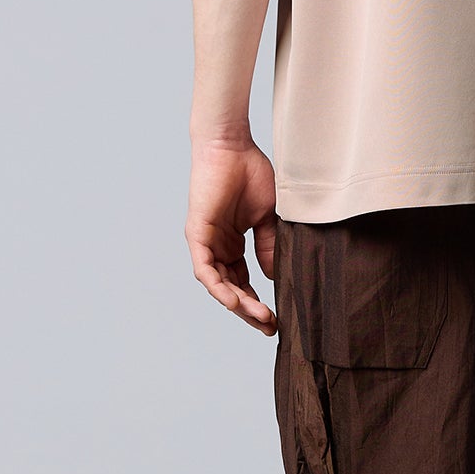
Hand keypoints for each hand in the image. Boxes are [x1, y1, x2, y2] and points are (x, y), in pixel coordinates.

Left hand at [185, 137, 278, 333]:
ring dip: (239, 303)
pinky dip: (219, 287)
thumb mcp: (267, 217)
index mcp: (233, 242)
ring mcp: (205, 242)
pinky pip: (205, 269)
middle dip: (250, 310)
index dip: (258, 300)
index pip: (243, 280)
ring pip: (219, 284)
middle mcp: (217, 246)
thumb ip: (268, 246)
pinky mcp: (196, 235)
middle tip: (270, 327)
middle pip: (231, 288)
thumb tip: (274, 277)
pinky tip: (235, 301)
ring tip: (260, 318)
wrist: (233, 146)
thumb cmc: (250, 173)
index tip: (278, 318)